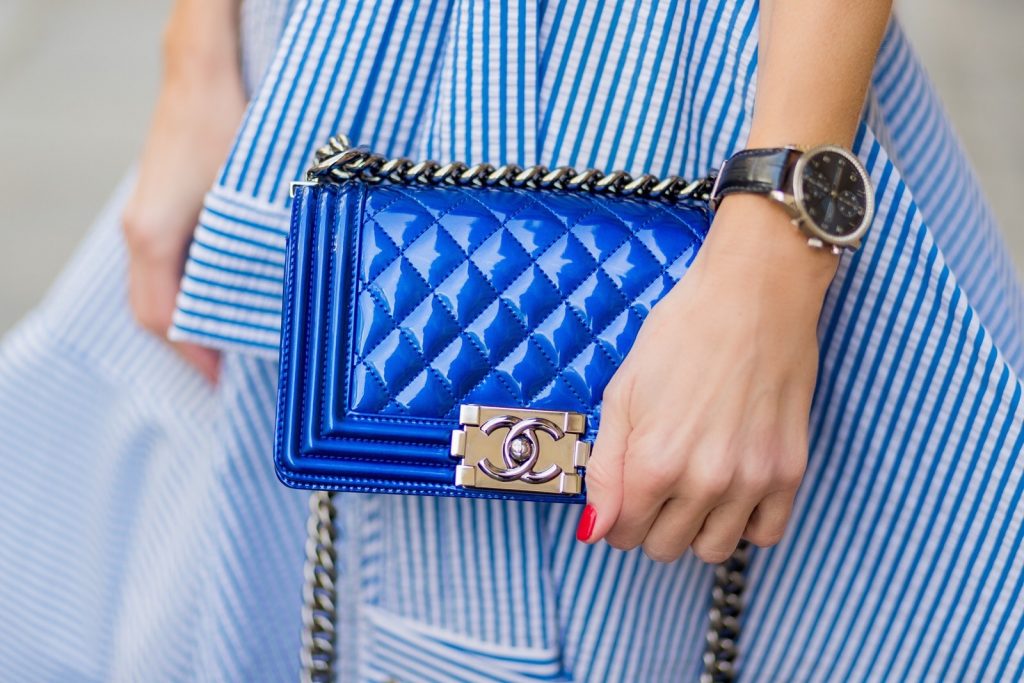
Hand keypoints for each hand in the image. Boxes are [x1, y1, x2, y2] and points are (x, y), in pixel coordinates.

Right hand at [121, 27, 245, 382]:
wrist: (203, 73)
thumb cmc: (223, 127)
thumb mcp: (242, 198)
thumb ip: (248, 253)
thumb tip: (273, 303)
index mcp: (153, 236)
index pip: (160, 317)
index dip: (190, 354)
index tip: (221, 381)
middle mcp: (143, 231)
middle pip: (154, 308)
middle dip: (188, 343)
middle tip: (227, 371)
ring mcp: (149, 217)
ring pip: (158, 286)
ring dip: (189, 315)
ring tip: (227, 342)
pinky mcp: (162, 205)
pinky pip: (167, 262)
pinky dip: (189, 287)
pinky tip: (224, 293)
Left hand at [577, 195, 837, 562]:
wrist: (753, 295)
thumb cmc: (682, 333)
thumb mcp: (623, 392)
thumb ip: (605, 468)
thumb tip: (594, 529)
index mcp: (654, 462)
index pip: (622, 533)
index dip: (616, 516)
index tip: (625, 493)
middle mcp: (704, 481)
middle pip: (664, 547)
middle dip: (651, 522)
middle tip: (658, 482)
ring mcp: (751, 480)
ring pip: (713, 550)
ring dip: (696, 528)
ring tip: (695, 486)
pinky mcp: (789, 471)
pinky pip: (766, 535)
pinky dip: (746, 523)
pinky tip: (733, 490)